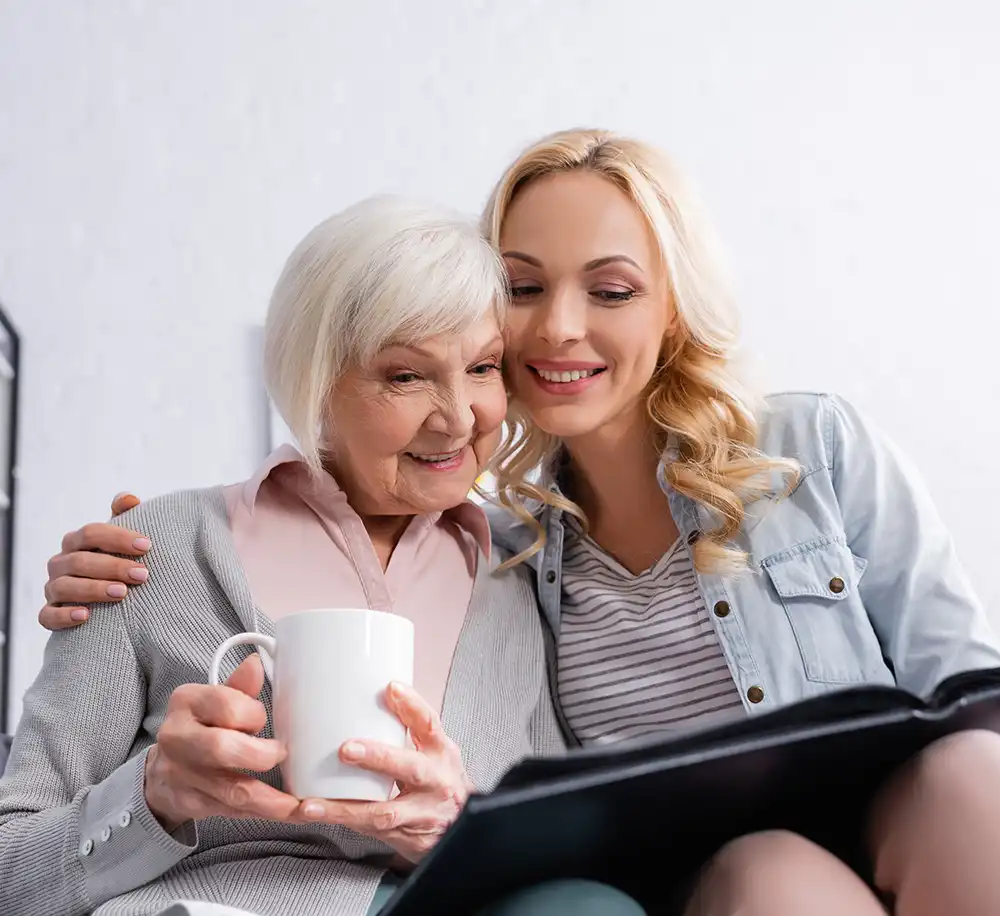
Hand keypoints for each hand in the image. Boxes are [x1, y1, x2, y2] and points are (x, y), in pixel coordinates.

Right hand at [39, 492, 149, 629]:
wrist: (109, 600)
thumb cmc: (117, 561)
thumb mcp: (122, 539)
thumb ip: (124, 516)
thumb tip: (129, 499)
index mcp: (77, 541)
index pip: (91, 533)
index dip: (118, 537)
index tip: (147, 546)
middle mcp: (60, 563)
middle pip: (79, 561)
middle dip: (113, 566)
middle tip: (143, 574)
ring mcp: (53, 589)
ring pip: (64, 587)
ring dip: (93, 589)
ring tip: (122, 593)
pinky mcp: (49, 614)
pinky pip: (47, 616)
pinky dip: (63, 616)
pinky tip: (85, 616)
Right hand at [145, 655, 299, 831]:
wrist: (163, 771)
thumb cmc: (201, 727)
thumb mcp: (216, 698)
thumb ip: (239, 686)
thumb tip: (256, 664)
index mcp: (186, 702)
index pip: (226, 704)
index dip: (252, 714)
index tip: (264, 721)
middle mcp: (177, 738)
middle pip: (221, 748)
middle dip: (260, 755)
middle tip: (281, 754)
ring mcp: (182, 774)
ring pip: (231, 789)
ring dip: (271, 797)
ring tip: (299, 801)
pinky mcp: (192, 804)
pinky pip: (234, 811)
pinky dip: (263, 812)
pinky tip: (288, 811)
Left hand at [299, 682, 472, 862]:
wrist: (462, 828)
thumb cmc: (440, 783)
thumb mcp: (434, 753)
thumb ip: (410, 731)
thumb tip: (372, 699)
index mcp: (441, 753)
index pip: (429, 724)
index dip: (412, 705)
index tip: (391, 688)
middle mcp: (436, 781)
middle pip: (410, 768)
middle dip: (378, 758)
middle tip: (347, 750)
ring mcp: (423, 812)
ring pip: (385, 811)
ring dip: (346, 807)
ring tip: (314, 804)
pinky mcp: (408, 836)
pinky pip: (372, 830)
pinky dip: (345, 822)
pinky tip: (321, 816)